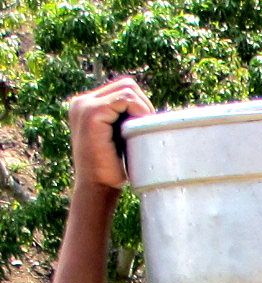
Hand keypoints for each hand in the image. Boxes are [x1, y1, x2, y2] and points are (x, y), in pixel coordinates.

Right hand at [67, 78, 152, 193]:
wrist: (97, 187)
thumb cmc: (112, 168)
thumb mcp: (119, 138)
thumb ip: (124, 120)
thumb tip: (148, 109)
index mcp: (86, 106)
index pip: (121, 89)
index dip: (140, 104)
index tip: (147, 127)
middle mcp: (82, 102)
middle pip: (126, 84)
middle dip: (144, 104)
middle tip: (148, 128)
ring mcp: (84, 105)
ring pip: (127, 88)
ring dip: (144, 108)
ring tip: (144, 130)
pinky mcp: (92, 112)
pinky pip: (124, 99)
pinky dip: (139, 110)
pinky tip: (141, 128)